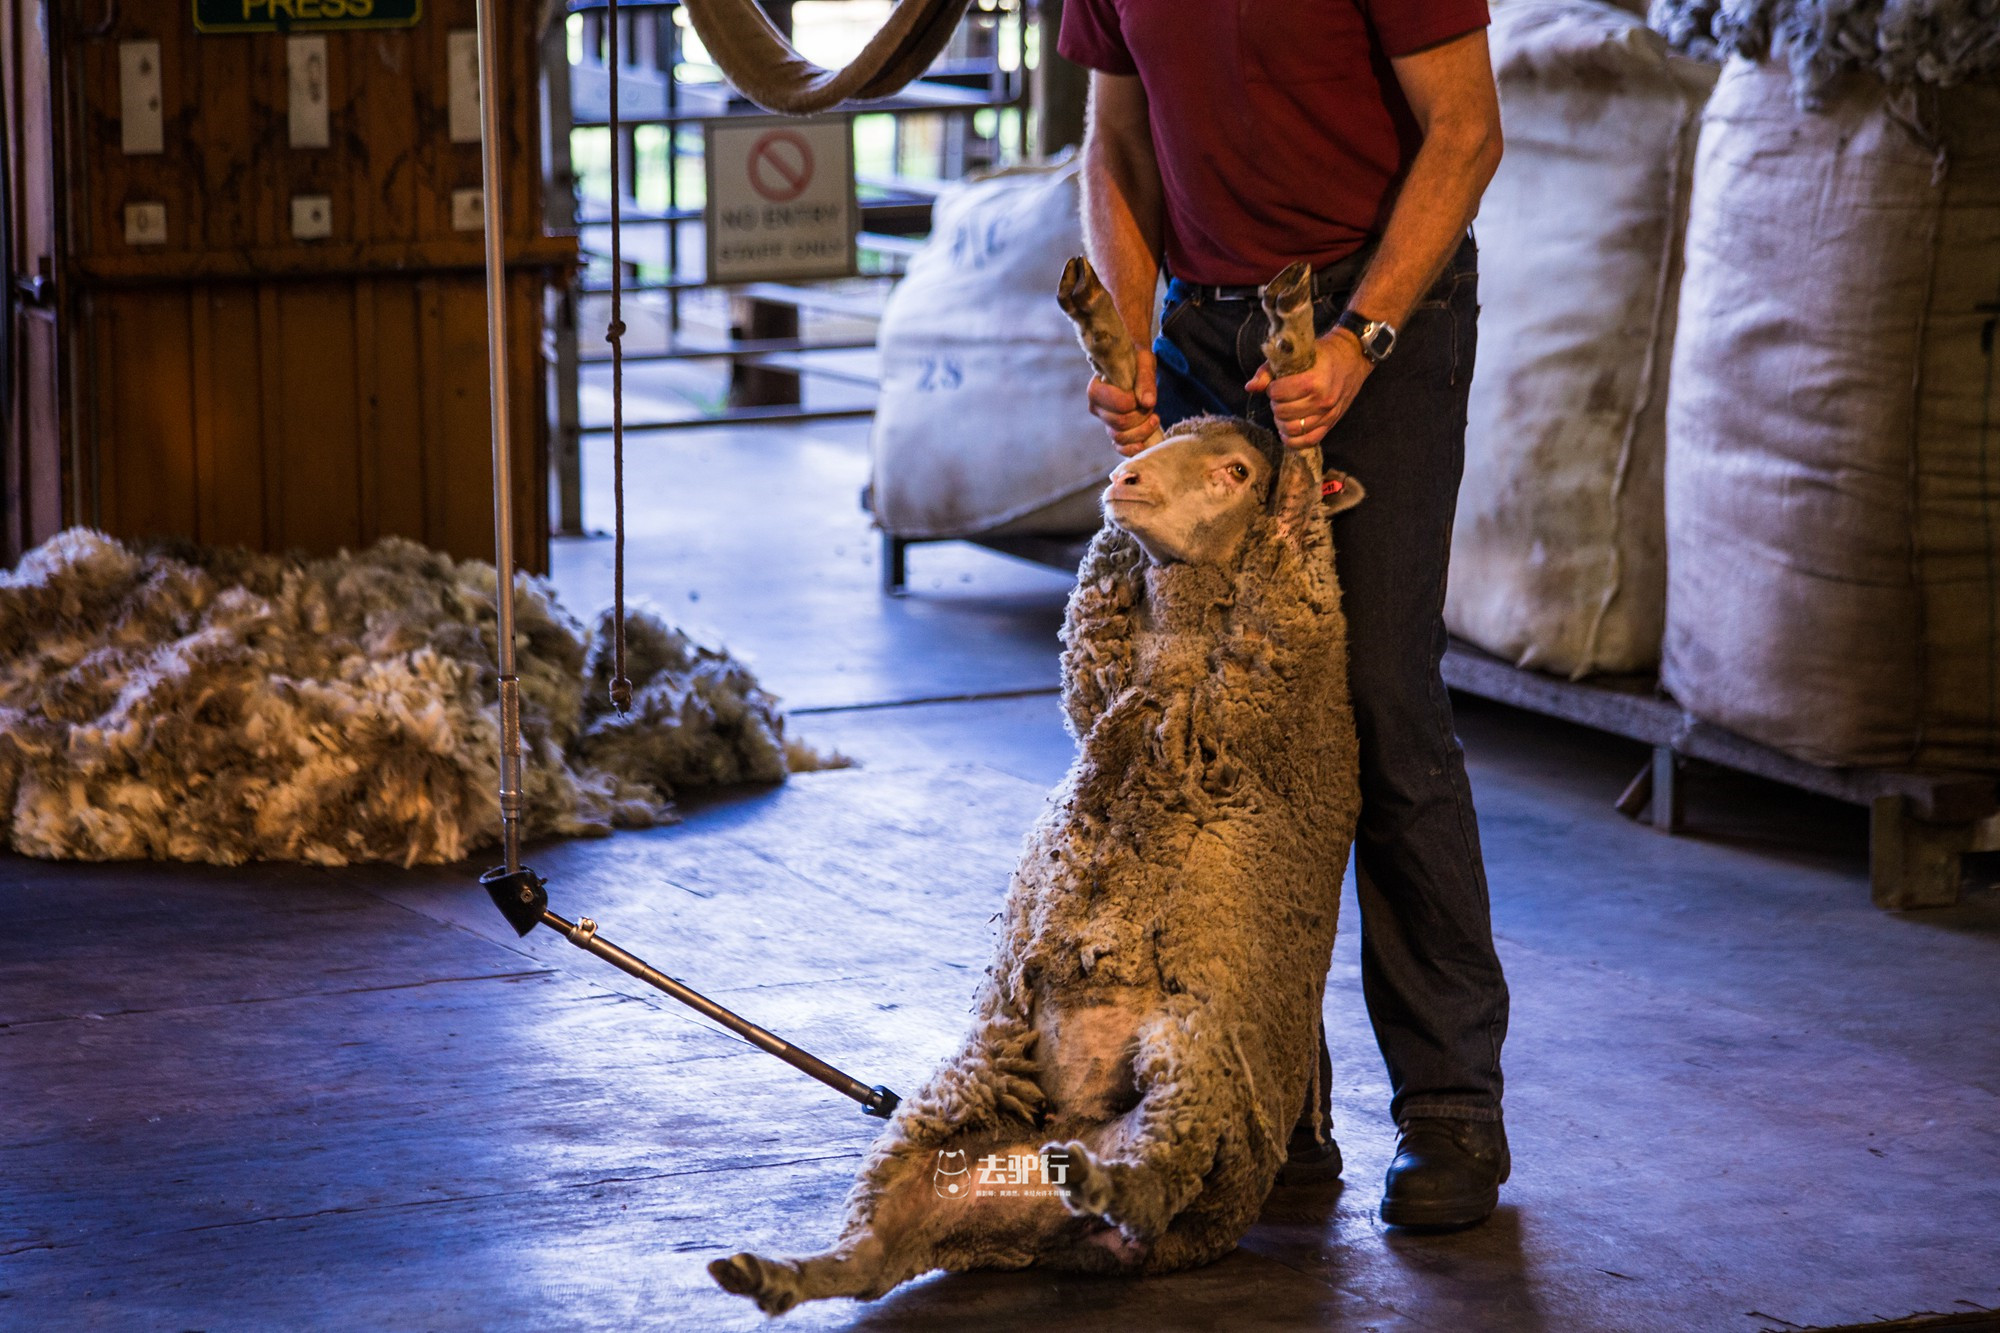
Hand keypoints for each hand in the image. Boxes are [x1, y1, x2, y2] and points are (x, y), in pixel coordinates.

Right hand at [1086, 348, 1160, 456]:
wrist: (1136, 365)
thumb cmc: (1137, 359)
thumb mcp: (1144, 361)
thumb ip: (1145, 379)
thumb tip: (1148, 403)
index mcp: (1096, 389)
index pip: (1117, 405)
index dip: (1134, 403)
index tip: (1142, 393)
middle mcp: (1097, 408)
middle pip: (1120, 423)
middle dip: (1142, 416)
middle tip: (1151, 405)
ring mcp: (1105, 422)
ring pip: (1121, 437)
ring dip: (1142, 430)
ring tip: (1154, 417)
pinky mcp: (1115, 431)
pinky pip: (1120, 448)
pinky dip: (1133, 449)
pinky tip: (1145, 442)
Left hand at [1246, 330, 1372, 448]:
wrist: (1352, 358)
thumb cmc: (1321, 354)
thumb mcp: (1296, 356)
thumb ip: (1269, 371)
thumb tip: (1250, 387)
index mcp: (1313, 381)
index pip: (1278, 394)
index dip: (1272, 389)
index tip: (1276, 385)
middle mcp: (1322, 400)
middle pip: (1283, 413)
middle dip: (1276, 405)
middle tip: (1280, 398)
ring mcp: (1328, 414)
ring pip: (1293, 429)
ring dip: (1282, 422)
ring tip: (1283, 411)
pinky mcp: (1331, 423)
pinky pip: (1309, 441)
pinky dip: (1293, 440)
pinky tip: (1287, 431)